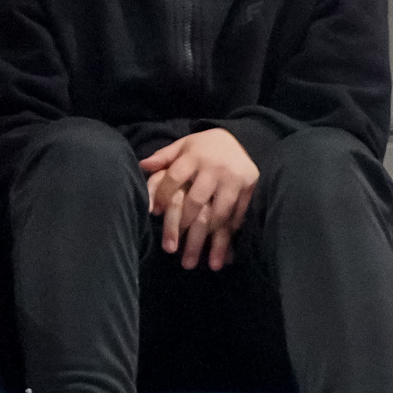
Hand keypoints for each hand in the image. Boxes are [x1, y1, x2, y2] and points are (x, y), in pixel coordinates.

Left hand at [140, 127, 259, 271]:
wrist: (239, 138)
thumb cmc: (203, 146)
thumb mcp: (182, 146)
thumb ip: (163, 156)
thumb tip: (142, 166)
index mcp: (194, 156)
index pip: (173, 178)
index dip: (162, 196)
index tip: (154, 213)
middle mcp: (214, 168)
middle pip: (196, 200)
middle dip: (185, 224)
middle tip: (174, 248)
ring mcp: (234, 178)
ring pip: (219, 210)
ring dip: (210, 234)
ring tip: (201, 254)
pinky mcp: (249, 186)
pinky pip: (239, 210)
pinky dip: (231, 226)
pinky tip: (223, 240)